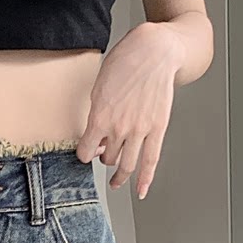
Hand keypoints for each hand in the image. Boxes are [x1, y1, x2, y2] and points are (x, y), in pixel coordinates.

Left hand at [76, 21, 184, 199]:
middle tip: (104, 154)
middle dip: (104, 157)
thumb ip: (97, 112)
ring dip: (119, 176)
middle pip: (107, 158)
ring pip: (126, 164)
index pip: (86, 150)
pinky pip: (151, 161)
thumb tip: (97, 132)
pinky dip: (146, 179)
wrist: (156, 51)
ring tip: (116, 183)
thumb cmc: (126, 61)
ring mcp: (140, 130)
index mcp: (100, 116)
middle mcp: (119, 128)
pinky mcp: (158, 129)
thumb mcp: (100, 85)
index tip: (86, 153)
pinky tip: (140, 191)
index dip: (84, 154)